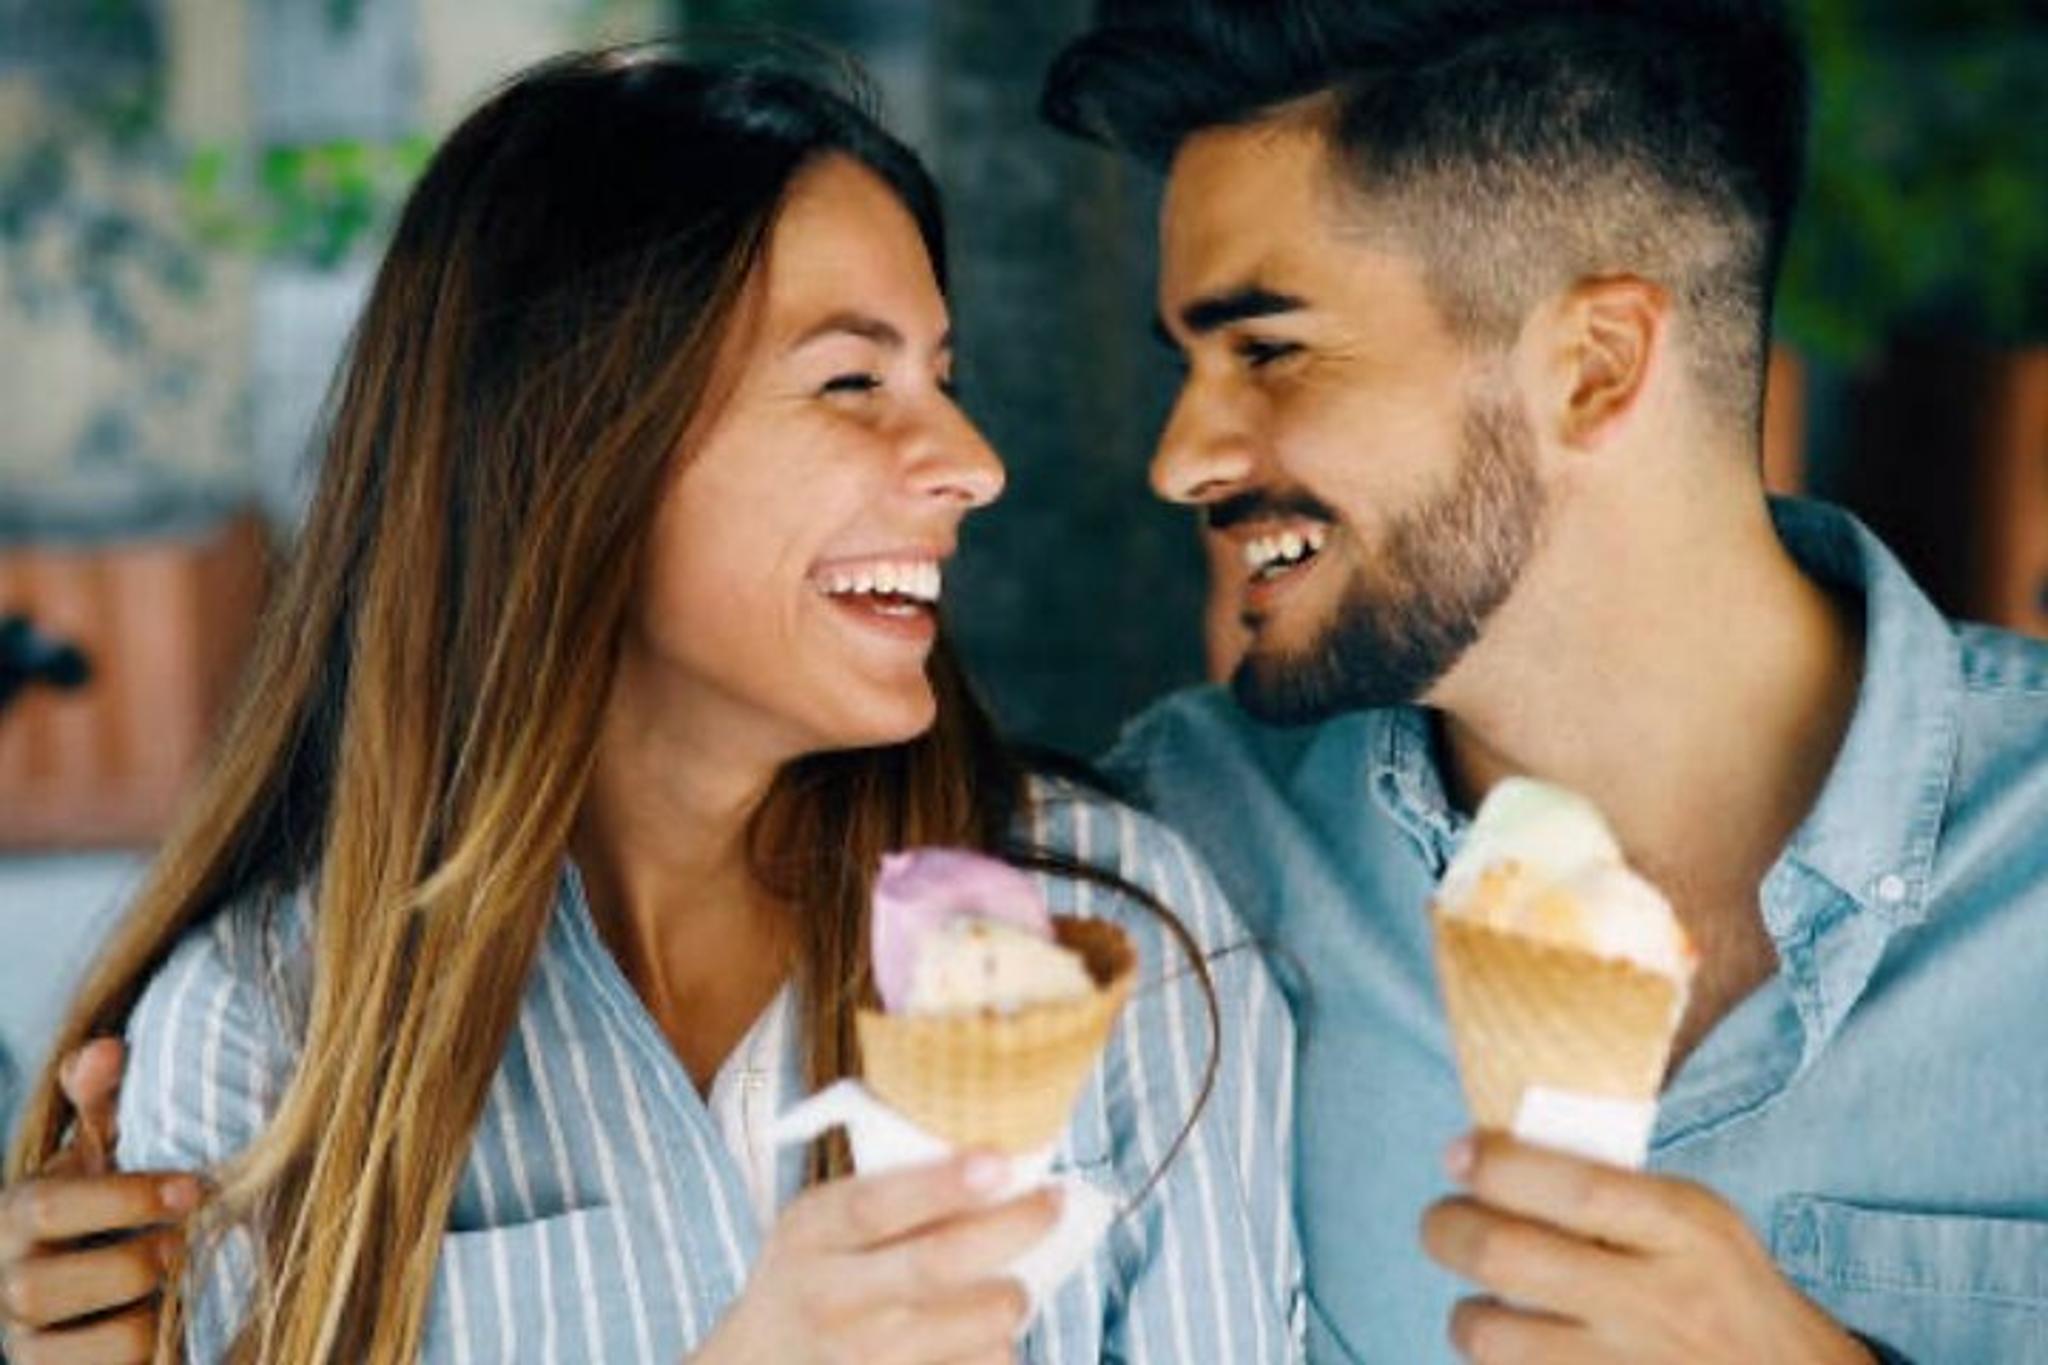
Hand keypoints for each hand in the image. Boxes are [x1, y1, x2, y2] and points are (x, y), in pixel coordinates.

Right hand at [0, 1039, 201, 1364]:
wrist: (91, 1287)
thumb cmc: (100, 1208)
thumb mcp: (97, 1155)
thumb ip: (98, 1103)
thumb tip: (107, 1047)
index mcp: (14, 1218)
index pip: (46, 1207)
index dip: (125, 1197)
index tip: (195, 1186)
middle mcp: (10, 1286)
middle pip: (45, 1287)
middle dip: (135, 1262)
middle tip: (186, 1242)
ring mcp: (31, 1346)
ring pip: (100, 1344)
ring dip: (153, 1315)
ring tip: (182, 1289)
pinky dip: (157, 1355)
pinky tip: (178, 1329)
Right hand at [694, 1151, 1055, 1364]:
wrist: (761, 1363)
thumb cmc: (813, 1274)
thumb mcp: (821, 1222)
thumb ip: (887, 1195)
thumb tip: (998, 1165)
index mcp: (810, 1235)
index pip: (876, 1206)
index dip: (941, 1185)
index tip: (1000, 1162)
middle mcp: (831, 1300)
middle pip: (937, 1265)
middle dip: (1011, 1227)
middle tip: (1052, 1200)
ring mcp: (863, 1360)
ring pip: (978, 1325)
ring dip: (1013, 1293)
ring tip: (1008, 1278)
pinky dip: (998, 1345)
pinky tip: (980, 1330)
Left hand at [1421, 1132, 1873, 1364]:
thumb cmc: (1722, 1288)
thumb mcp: (1696, 1220)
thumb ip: (1609, 1187)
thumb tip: (1490, 1152)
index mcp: (1684, 1231)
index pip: (1575, 1187)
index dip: (1498, 1166)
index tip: (1458, 1153)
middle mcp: (1658, 1302)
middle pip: (1511, 1258)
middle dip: (1449, 1230)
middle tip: (1444, 1222)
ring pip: (1494, 1338)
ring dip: (1469, 1315)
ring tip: (1484, 1303)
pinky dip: (1501, 1362)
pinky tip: (1518, 1347)